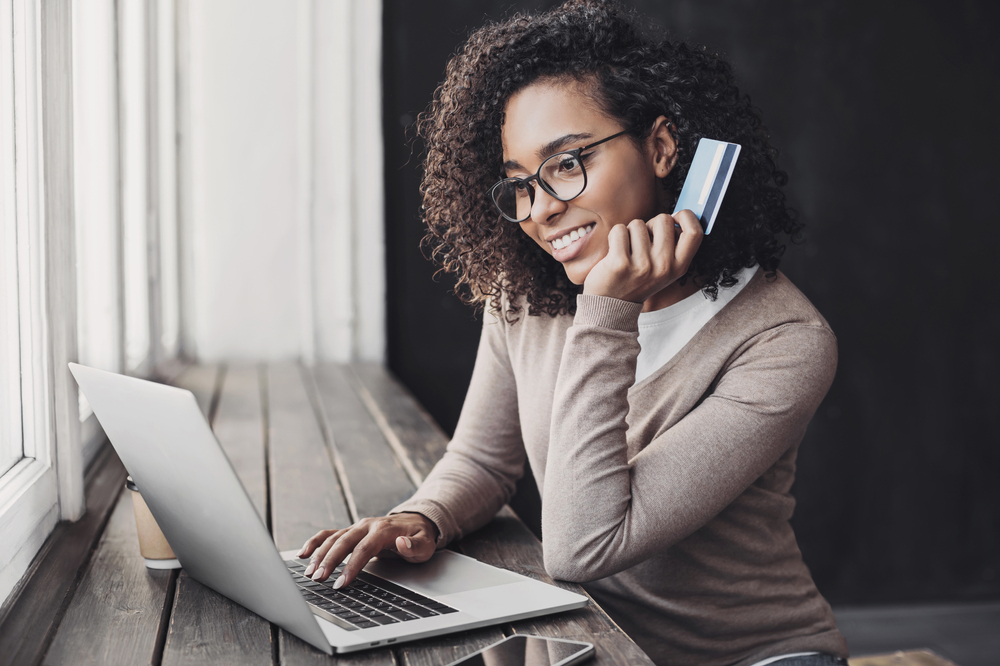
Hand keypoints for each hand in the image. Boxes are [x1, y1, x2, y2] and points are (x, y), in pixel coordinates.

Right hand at [297, 512, 438, 587]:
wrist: (415, 522)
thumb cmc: (420, 536)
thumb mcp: (426, 544)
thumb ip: (415, 546)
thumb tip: (403, 542)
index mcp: (383, 529)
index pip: (364, 548)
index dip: (352, 566)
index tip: (341, 583)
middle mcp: (366, 526)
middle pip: (344, 542)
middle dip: (329, 561)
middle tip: (318, 579)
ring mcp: (357, 527)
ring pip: (333, 538)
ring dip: (319, 555)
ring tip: (309, 573)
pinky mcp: (350, 531)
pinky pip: (329, 534)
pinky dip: (314, 542)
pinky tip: (302, 554)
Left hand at [583, 210, 701, 302]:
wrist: (610, 306)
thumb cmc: (636, 280)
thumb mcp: (663, 270)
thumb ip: (672, 247)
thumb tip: (676, 215)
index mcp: (678, 267)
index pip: (694, 233)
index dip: (686, 217)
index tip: (675, 216)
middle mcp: (664, 267)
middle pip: (663, 219)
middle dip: (650, 224)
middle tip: (642, 242)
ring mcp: (643, 266)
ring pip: (638, 224)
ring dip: (630, 233)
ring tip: (627, 252)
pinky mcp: (620, 263)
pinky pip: (619, 230)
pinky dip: (615, 236)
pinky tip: (614, 253)